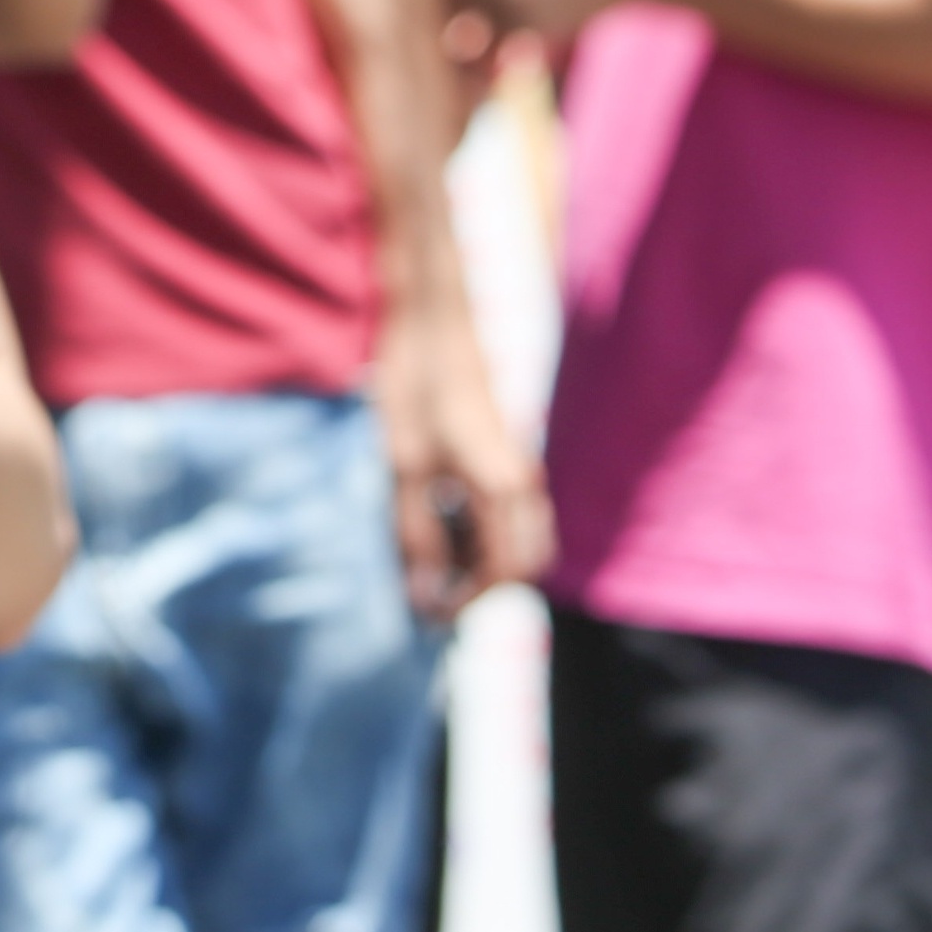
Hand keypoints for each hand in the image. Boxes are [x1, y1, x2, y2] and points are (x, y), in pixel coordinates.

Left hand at [376, 294, 551, 619]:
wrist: (434, 317)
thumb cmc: (417, 382)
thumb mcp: (405, 464)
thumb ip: (416, 534)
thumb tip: (423, 599)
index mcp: (504, 488)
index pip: (507, 573)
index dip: (470, 602)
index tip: (427, 614)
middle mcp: (524, 481)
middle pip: (525, 563)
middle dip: (483, 588)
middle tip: (430, 594)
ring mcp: (520, 465)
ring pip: (522, 539)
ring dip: (485, 561)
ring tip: (431, 565)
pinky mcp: (506, 453)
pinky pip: (512, 513)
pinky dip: (484, 534)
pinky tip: (440, 525)